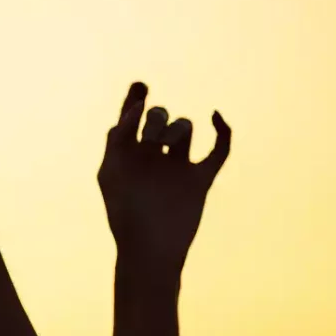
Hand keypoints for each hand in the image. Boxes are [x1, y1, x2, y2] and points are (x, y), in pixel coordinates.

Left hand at [97, 82, 230, 278]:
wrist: (149, 250)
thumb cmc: (124, 214)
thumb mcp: (112, 170)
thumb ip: (119, 136)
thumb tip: (137, 106)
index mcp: (127, 155)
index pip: (131, 117)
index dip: (135, 98)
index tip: (140, 85)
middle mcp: (152, 158)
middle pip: (159, 118)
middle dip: (156, 119)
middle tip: (151, 138)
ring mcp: (177, 168)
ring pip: (185, 128)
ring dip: (177, 128)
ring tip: (166, 144)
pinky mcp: (200, 180)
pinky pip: (220, 149)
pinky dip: (223, 131)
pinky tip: (215, 116)